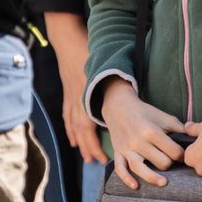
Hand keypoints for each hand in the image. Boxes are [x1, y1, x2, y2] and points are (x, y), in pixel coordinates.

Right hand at [45, 13, 104, 163]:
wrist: (67, 39)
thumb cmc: (87, 50)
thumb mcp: (105, 64)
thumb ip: (118, 78)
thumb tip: (135, 88)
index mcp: (88, 97)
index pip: (91, 128)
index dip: (96, 144)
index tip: (106, 156)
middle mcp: (78, 102)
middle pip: (82, 131)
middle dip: (90, 148)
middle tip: (98, 162)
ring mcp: (70, 99)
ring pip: (74, 126)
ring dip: (81, 143)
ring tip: (88, 158)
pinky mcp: (67, 95)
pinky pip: (68, 118)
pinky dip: (70, 131)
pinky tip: (74, 141)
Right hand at [97, 77, 184, 188]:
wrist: (119, 107)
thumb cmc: (145, 113)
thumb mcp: (164, 117)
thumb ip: (179, 129)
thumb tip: (193, 141)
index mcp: (151, 131)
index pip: (173, 151)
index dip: (182, 155)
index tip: (183, 155)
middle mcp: (139, 141)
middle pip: (160, 162)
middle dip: (169, 163)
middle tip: (171, 160)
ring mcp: (127, 148)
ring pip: (140, 168)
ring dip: (152, 177)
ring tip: (164, 183)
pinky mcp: (118, 153)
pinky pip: (120, 169)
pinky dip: (126, 179)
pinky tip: (136, 186)